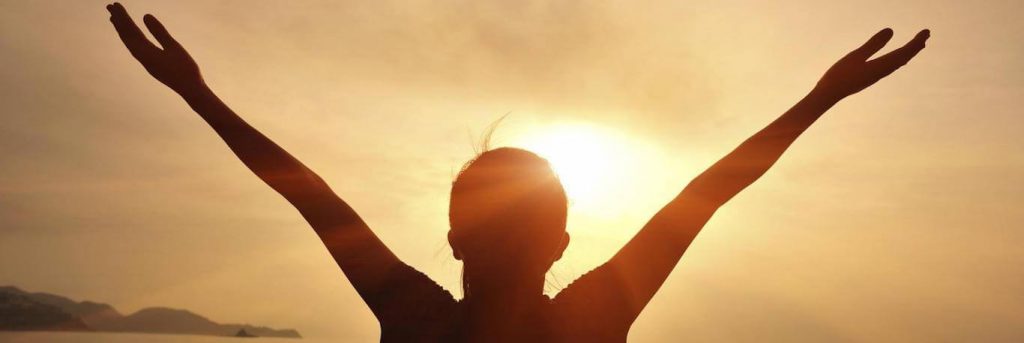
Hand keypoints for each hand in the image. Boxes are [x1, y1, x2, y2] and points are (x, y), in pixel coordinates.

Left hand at [106, 2, 202, 94]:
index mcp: (146, 52)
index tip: (115, 5)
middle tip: (110, 6)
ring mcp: (145, 61)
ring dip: (122, 30)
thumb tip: (145, 15)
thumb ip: (159, 31)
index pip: (130, 31)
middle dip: (119, 21)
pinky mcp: (150, 64)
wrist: (190, 90)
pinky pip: (135, 48)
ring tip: (115, 19)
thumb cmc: (185, 69)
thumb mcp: (174, 47)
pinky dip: (130, 38)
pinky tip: (132, 36)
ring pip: (130, 43)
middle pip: (126, 36)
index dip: (123, 17)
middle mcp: (141, 57)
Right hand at [813, 28, 929, 100]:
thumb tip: (891, 30)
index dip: (916, 42)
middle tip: (926, 35)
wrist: (829, 94)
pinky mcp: (871, 77)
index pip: (905, 52)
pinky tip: (896, 60)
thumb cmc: (841, 75)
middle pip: (904, 58)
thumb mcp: (856, 55)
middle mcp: (883, 71)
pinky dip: (898, 59)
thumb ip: (874, 44)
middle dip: (915, 46)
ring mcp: (877, 75)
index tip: (926, 32)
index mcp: (882, 66)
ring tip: (917, 46)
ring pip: (898, 63)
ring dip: (908, 53)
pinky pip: (891, 66)